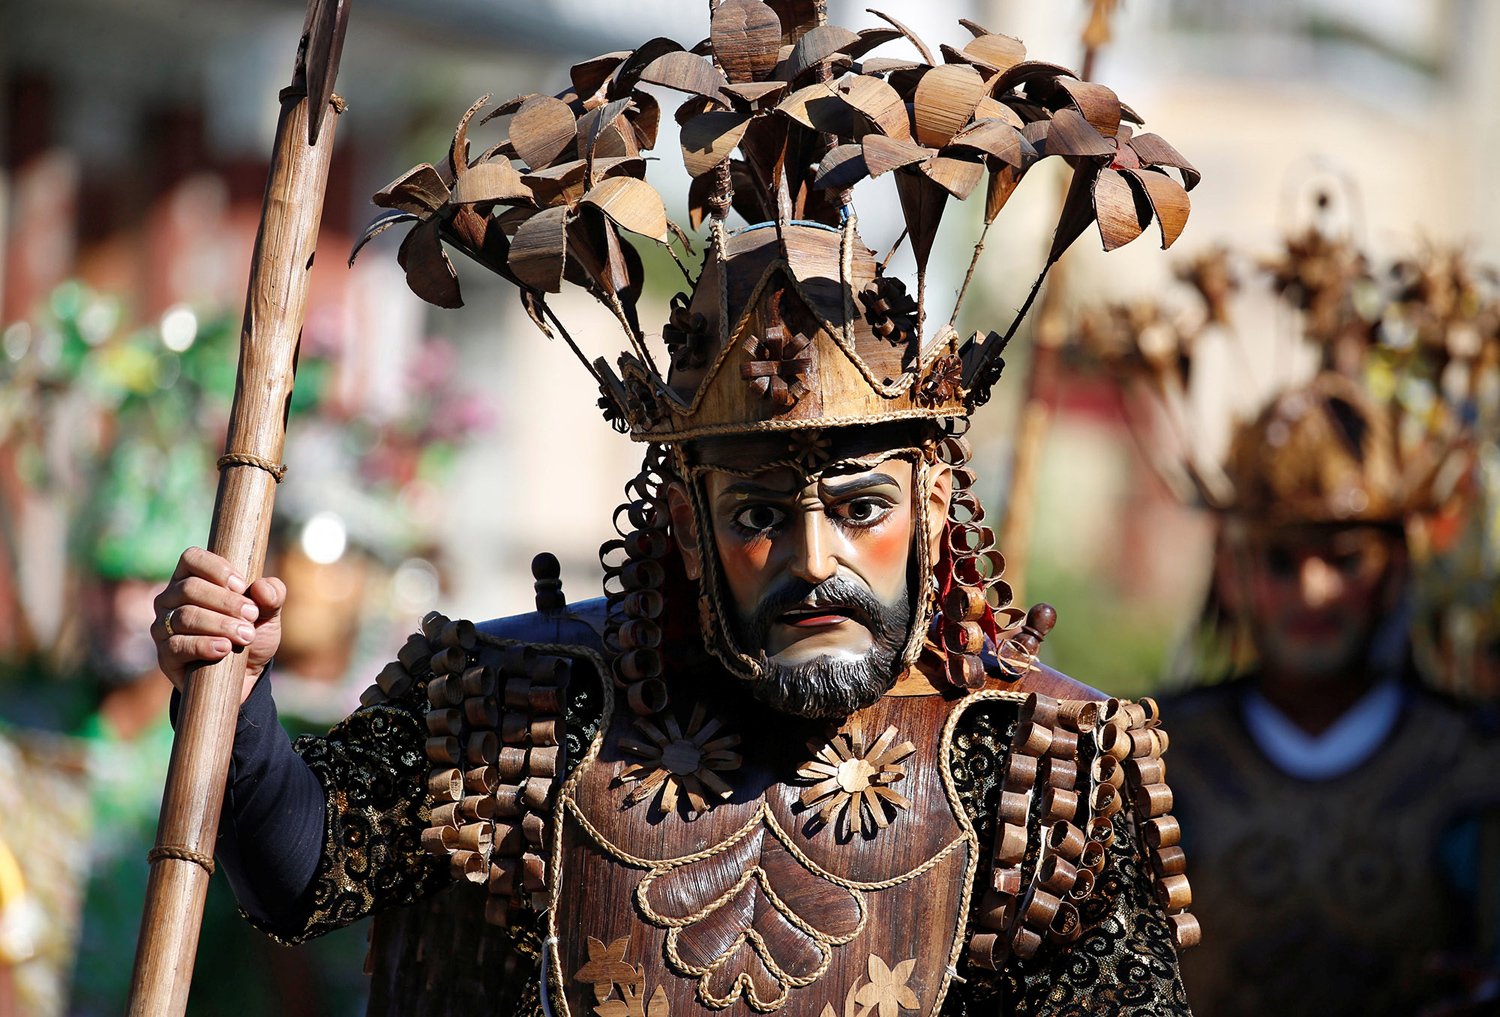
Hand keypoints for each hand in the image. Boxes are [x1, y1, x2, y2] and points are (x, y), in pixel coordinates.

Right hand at [152, 547, 284, 704]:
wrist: (245, 675)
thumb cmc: (251, 634)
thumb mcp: (269, 613)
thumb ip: (272, 596)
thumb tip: (262, 588)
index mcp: (192, 578)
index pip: (192, 558)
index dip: (216, 568)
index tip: (242, 586)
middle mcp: (172, 599)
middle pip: (190, 588)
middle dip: (226, 602)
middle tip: (252, 615)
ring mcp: (164, 626)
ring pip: (185, 616)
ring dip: (220, 625)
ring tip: (246, 636)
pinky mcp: (166, 654)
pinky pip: (178, 645)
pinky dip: (204, 645)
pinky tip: (224, 649)